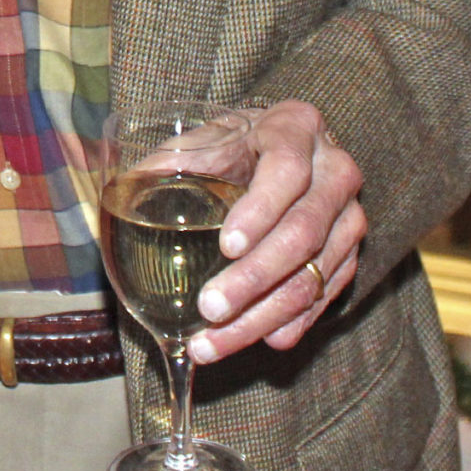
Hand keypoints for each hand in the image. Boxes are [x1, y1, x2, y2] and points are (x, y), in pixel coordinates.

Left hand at [185, 100, 362, 363]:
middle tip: (210, 309)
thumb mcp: (206, 140)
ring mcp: (349, 217)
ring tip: (215, 342)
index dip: (260, 210)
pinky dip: (292, 323)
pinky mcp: (350, 254)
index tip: (227, 246)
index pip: (287, 170)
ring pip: (315, 274)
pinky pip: (326, 297)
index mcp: (296, 129)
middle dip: (255, 278)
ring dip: (264, 315)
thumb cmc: (236, 146)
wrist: (288, 151)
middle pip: (303, 231)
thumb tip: (120, 193)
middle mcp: (335, 171)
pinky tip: (261, 340)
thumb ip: (170, 163)